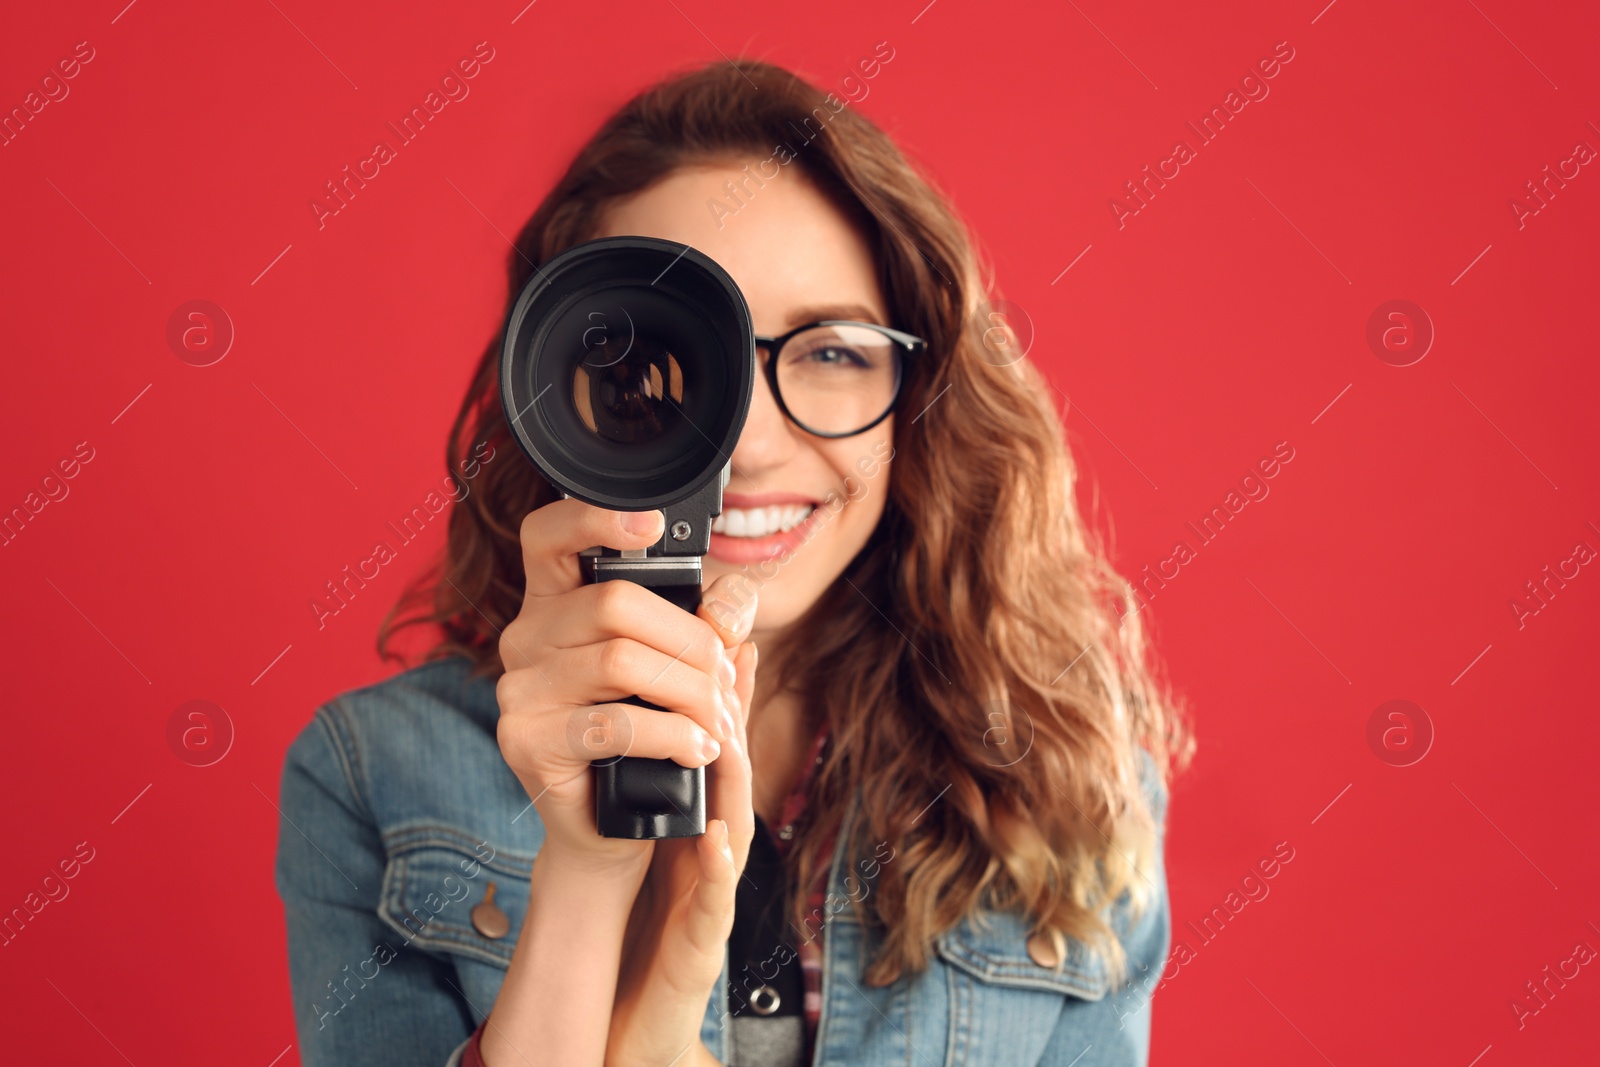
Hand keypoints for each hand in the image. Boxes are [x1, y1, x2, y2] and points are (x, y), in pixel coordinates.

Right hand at [492, 497, 756, 875]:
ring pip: (619, 661)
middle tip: (723, 679)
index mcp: (555, 602)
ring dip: (688, 691)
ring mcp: (518, 687)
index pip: (548, 535)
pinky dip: (671, 736)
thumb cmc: (643, 734)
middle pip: (613, 602)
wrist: (606, 824)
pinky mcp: (526, 739)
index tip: (651, 524)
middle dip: (689, 641)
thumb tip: (729, 612)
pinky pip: (613, 723)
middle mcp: (525, 636)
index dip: (594, 517)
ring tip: (717, 720)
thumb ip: (707, 627)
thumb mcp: (679, 669)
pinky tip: (696, 749)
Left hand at [606, 637, 757, 1066]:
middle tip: (728, 669)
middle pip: (737, 775)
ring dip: (738, 782)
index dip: (727, 694)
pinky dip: (719, 867)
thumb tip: (668, 704)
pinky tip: (715, 838)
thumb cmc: (657, 913)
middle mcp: (720, 850)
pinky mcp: (703, 938)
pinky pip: (715, 899)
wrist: (645, 1006)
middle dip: (735, 721)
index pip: (721, 747)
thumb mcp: (662, 831)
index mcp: (707, 820)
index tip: (725, 640)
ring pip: (736, 827)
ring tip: (728, 734)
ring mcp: (716, 893)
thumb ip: (668, 770)